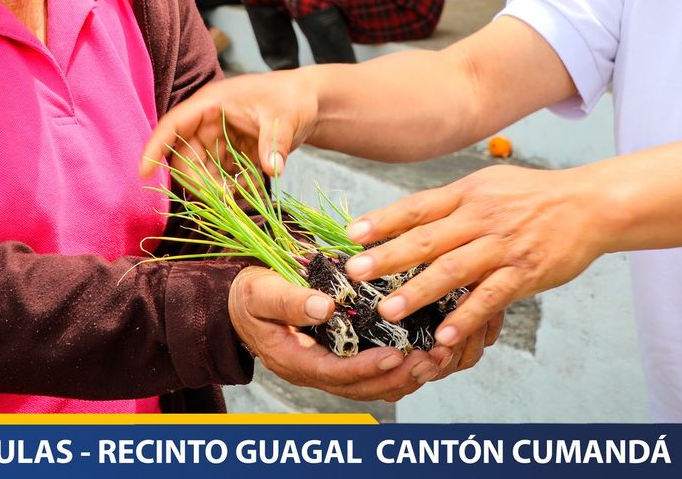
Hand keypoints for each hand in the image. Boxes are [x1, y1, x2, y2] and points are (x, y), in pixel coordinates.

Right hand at [139, 71, 319, 177]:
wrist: (310, 103)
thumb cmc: (293, 98)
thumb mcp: (284, 117)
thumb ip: (276, 144)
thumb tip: (272, 169)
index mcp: (211, 104)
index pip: (173, 125)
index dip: (155, 147)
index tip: (145, 172)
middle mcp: (208, 123)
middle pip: (185, 158)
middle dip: (199, 182)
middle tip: (224, 199)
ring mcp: (218, 141)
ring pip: (202, 173)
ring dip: (218, 189)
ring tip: (246, 191)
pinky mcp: (230, 155)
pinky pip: (221, 179)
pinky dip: (233, 188)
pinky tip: (254, 186)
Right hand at [229, 267, 442, 401]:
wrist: (244, 303)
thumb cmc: (251, 296)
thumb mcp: (262, 293)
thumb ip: (290, 301)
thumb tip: (325, 308)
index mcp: (294, 359)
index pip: (335, 373)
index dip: (367, 367)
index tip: (395, 355)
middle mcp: (314, 372)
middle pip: (361, 388)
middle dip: (398, 377)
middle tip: (430, 359)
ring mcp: (329, 369)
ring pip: (372, 387)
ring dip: (406, 377)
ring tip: (437, 358)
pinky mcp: (342, 359)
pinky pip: (375, 375)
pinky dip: (401, 369)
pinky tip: (425, 352)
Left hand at [341, 165, 606, 348]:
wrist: (589, 204)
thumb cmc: (535, 196)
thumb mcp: (490, 185)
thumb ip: (453, 201)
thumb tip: (411, 216)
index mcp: (468, 194)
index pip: (418, 207)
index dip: (383, 220)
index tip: (352, 235)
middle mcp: (481, 218)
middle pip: (428, 238)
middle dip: (388, 257)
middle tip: (355, 273)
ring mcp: (502, 246)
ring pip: (454, 270)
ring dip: (419, 292)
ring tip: (388, 310)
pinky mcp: (524, 273)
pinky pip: (490, 298)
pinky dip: (466, 318)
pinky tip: (445, 336)